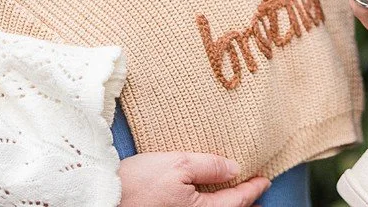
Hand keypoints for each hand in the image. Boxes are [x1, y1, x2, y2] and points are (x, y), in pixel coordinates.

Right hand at [119, 152, 269, 206]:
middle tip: (257, 192)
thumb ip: (209, 166)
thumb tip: (233, 168)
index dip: (253, 188)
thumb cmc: (137, 183)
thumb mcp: (177, 165)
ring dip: (228, 206)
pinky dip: (210, 205)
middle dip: (244, 203)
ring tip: (239, 199)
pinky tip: (207, 199)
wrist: (103, 197)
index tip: (265, 179)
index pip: (237, 200)